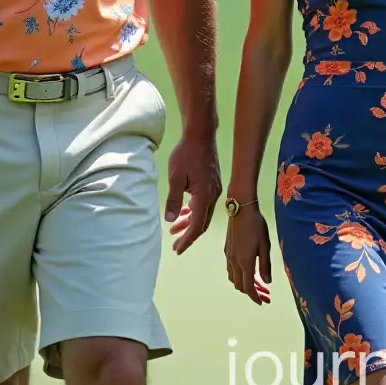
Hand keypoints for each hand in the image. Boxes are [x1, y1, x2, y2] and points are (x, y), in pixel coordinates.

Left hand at [164, 131, 221, 253]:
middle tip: (175, 244)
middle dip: (188, 235)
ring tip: (174, 229)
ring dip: (189, 222)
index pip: (197, 226)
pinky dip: (194, 211)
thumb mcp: (175, 178)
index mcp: (205, 197)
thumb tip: (171, 220)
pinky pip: (204, 204)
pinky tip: (184, 212)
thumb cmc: (186, 154)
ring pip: (203, 213)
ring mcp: (214, 190)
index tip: (177, 249)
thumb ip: (173, 200)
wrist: (201, 135)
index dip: (187, 239)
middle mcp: (213, 196)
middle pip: (202, 223)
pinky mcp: (212, 184)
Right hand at [224, 205, 271, 304]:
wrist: (240, 209)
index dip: (255, 297)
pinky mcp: (226, 250)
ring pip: (233, 278)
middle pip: (239, 285)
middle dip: (251, 292)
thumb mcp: (265, 245)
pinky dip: (237, 275)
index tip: (262, 302)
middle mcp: (234, 262)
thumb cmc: (256, 225)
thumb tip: (267, 282)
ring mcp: (228, 256)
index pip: (248, 287)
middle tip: (263, 294)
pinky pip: (230, 269)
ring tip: (255, 283)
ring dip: (243, 284)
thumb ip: (265, 265)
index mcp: (245, 262)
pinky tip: (245, 270)